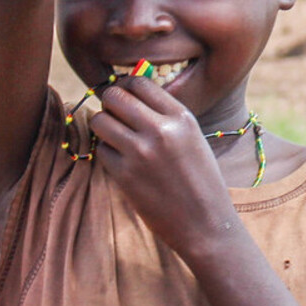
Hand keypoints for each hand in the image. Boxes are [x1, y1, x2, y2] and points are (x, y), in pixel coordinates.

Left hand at [89, 76, 238, 261]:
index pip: (139, 83)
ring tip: (115, 136)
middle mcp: (160, 130)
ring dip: (103, 125)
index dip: (126, 87)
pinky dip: (107, 152)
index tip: (125, 97)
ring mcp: (140, 153)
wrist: (205, 223)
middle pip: (114, 96)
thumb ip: (165, 114)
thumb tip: (130, 91)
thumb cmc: (200, 178)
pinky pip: (101, 149)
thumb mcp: (192, 136)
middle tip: (114, 114)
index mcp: (181, 117)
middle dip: (109, 102)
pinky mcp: (125, 176)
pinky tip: (122, 160)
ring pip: (100, 120)